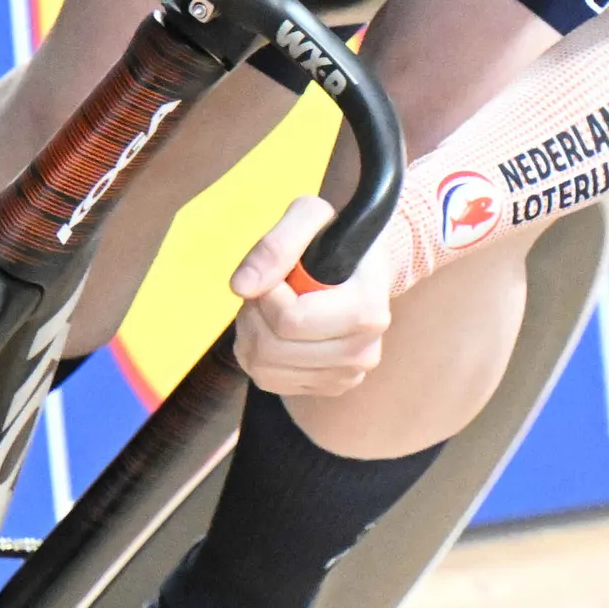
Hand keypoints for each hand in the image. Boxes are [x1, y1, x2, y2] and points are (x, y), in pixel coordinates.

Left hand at [230, 196, 391, 397]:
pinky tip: (273, 330)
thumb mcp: (309, 218)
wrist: (363, 269)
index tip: (277, 276)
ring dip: (252, 334)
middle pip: (272, 350)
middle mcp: (363, 353)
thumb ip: (276, 245)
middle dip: (255, 314)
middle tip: (267, 290)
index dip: (268, 295)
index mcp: (367, 311)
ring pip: (264, 369)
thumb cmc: (335, 240)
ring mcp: (346, 377)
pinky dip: (257, 354)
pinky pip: (268, 381)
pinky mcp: (328, 390)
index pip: (290, 322)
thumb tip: (242, 287)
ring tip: (270, 308)